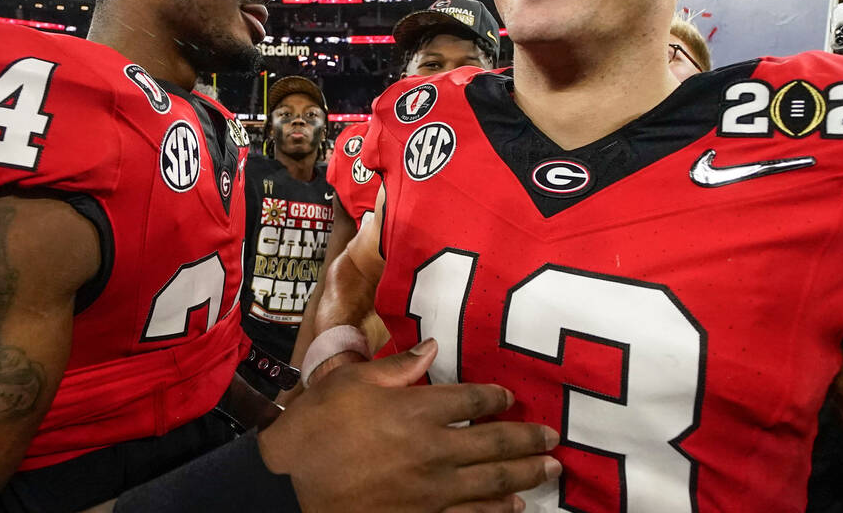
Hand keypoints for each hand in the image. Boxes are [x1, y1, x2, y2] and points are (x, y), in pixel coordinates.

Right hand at [259, 339, 559, 512]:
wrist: (288, 481)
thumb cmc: (317, 424)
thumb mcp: (351, 381)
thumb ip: (397, 366)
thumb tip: (433, 346)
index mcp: (417, 409)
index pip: (472, 399)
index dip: (496, 396)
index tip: (511, 396)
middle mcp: (433, 449)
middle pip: (494, 443)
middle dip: (528, 440)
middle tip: (554, 437)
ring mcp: (431, 490)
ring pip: (492, 482)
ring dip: (525, 476)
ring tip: (550, 470)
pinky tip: (513, 508)